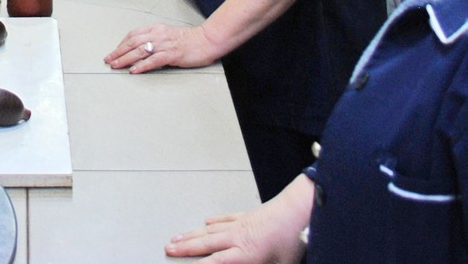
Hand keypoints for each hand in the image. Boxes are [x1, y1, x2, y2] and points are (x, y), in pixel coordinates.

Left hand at [108, 22, 222, 72]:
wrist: (207, 40)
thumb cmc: (190, 39)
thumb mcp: (169, 34)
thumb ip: (156, 39)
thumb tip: (142, 48)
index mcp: (157, 28)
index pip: (134, 34)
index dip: (122, 44)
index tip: (114, 52)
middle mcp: (158, 35)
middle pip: (133, 42)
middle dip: (118, 52)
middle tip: (108, 60)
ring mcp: (165, 45)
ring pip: (140, 51)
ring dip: (125, 59)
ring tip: (116, 65)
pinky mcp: (172, 55)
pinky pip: (153, 60)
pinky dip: (142, 66)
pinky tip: (134, 70)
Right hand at [165, 206, 307, 262]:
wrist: (299, 209)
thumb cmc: (294, 237)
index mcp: (245, 252)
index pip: (216, 262)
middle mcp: (238, 237)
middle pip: (205, 243)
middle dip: (185, 247)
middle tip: (168, 248)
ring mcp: (240, 224)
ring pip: (210, 230)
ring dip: (192, 233)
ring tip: (177, 237)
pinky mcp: (248, 215)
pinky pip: (225, 218)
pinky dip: (214, 221)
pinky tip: (206, 220)